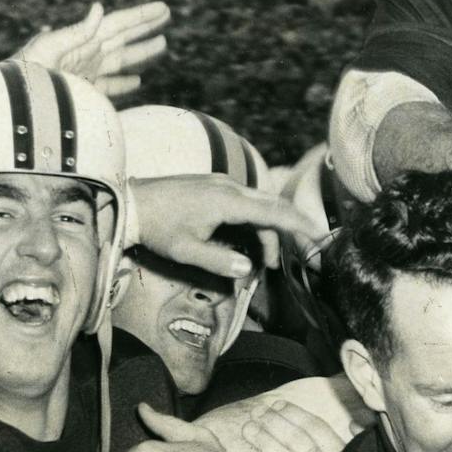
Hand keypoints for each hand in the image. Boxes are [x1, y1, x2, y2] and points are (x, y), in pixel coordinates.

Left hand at [15, 0, 169, 97]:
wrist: (10, 110)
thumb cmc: (23, 79)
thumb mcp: (46, 51)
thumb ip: (75, 33)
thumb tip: (99, 7)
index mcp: (80, 42)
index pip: (117, 24)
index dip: (140, 16)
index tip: (162, 8)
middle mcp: (85, 55)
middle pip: (122, 37)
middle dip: (145, 26)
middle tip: (167, 13)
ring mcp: (85, 75)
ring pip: (121, 61)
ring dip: (141, 52)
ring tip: (162, 43)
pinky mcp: (83, 96)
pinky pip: (109, 87)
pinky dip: (124, 83)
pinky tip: (137, 81)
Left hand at [134, 174, 314, 278]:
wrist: (130, 202)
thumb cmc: (157, 228)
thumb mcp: (186, 251)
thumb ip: (219, 261)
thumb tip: (247, 268)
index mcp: (227, 201)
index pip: (274, 212)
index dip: (300, 224)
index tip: (320, 235)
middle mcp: (230, 187)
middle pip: (272, 205)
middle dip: (291, 228)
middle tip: (306, 250)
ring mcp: (222, 183)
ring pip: (258, 204)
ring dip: (267, 231)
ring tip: (264, 263)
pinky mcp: (213, 186)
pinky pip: (245, 201)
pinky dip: (254, 222)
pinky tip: (246, 244)